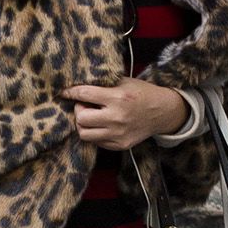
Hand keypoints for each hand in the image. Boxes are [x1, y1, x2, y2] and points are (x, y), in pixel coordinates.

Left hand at [63, 78, 189, 149]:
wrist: (162, 112)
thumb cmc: (141, 93)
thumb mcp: (124, 82)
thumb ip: (103, 85)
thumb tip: (78, 85)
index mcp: (117, 98)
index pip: (84, 94)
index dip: (71, 92)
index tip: (65, 92)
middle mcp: (117, 118)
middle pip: (81, 118)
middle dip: (78, 110)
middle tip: (85, 105)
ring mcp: (118, 134)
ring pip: (85, 134)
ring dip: (84, 124)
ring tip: (91, 116)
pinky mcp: (120, 145)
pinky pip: (96, 142)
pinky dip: (95, 133)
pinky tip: (101, 125)